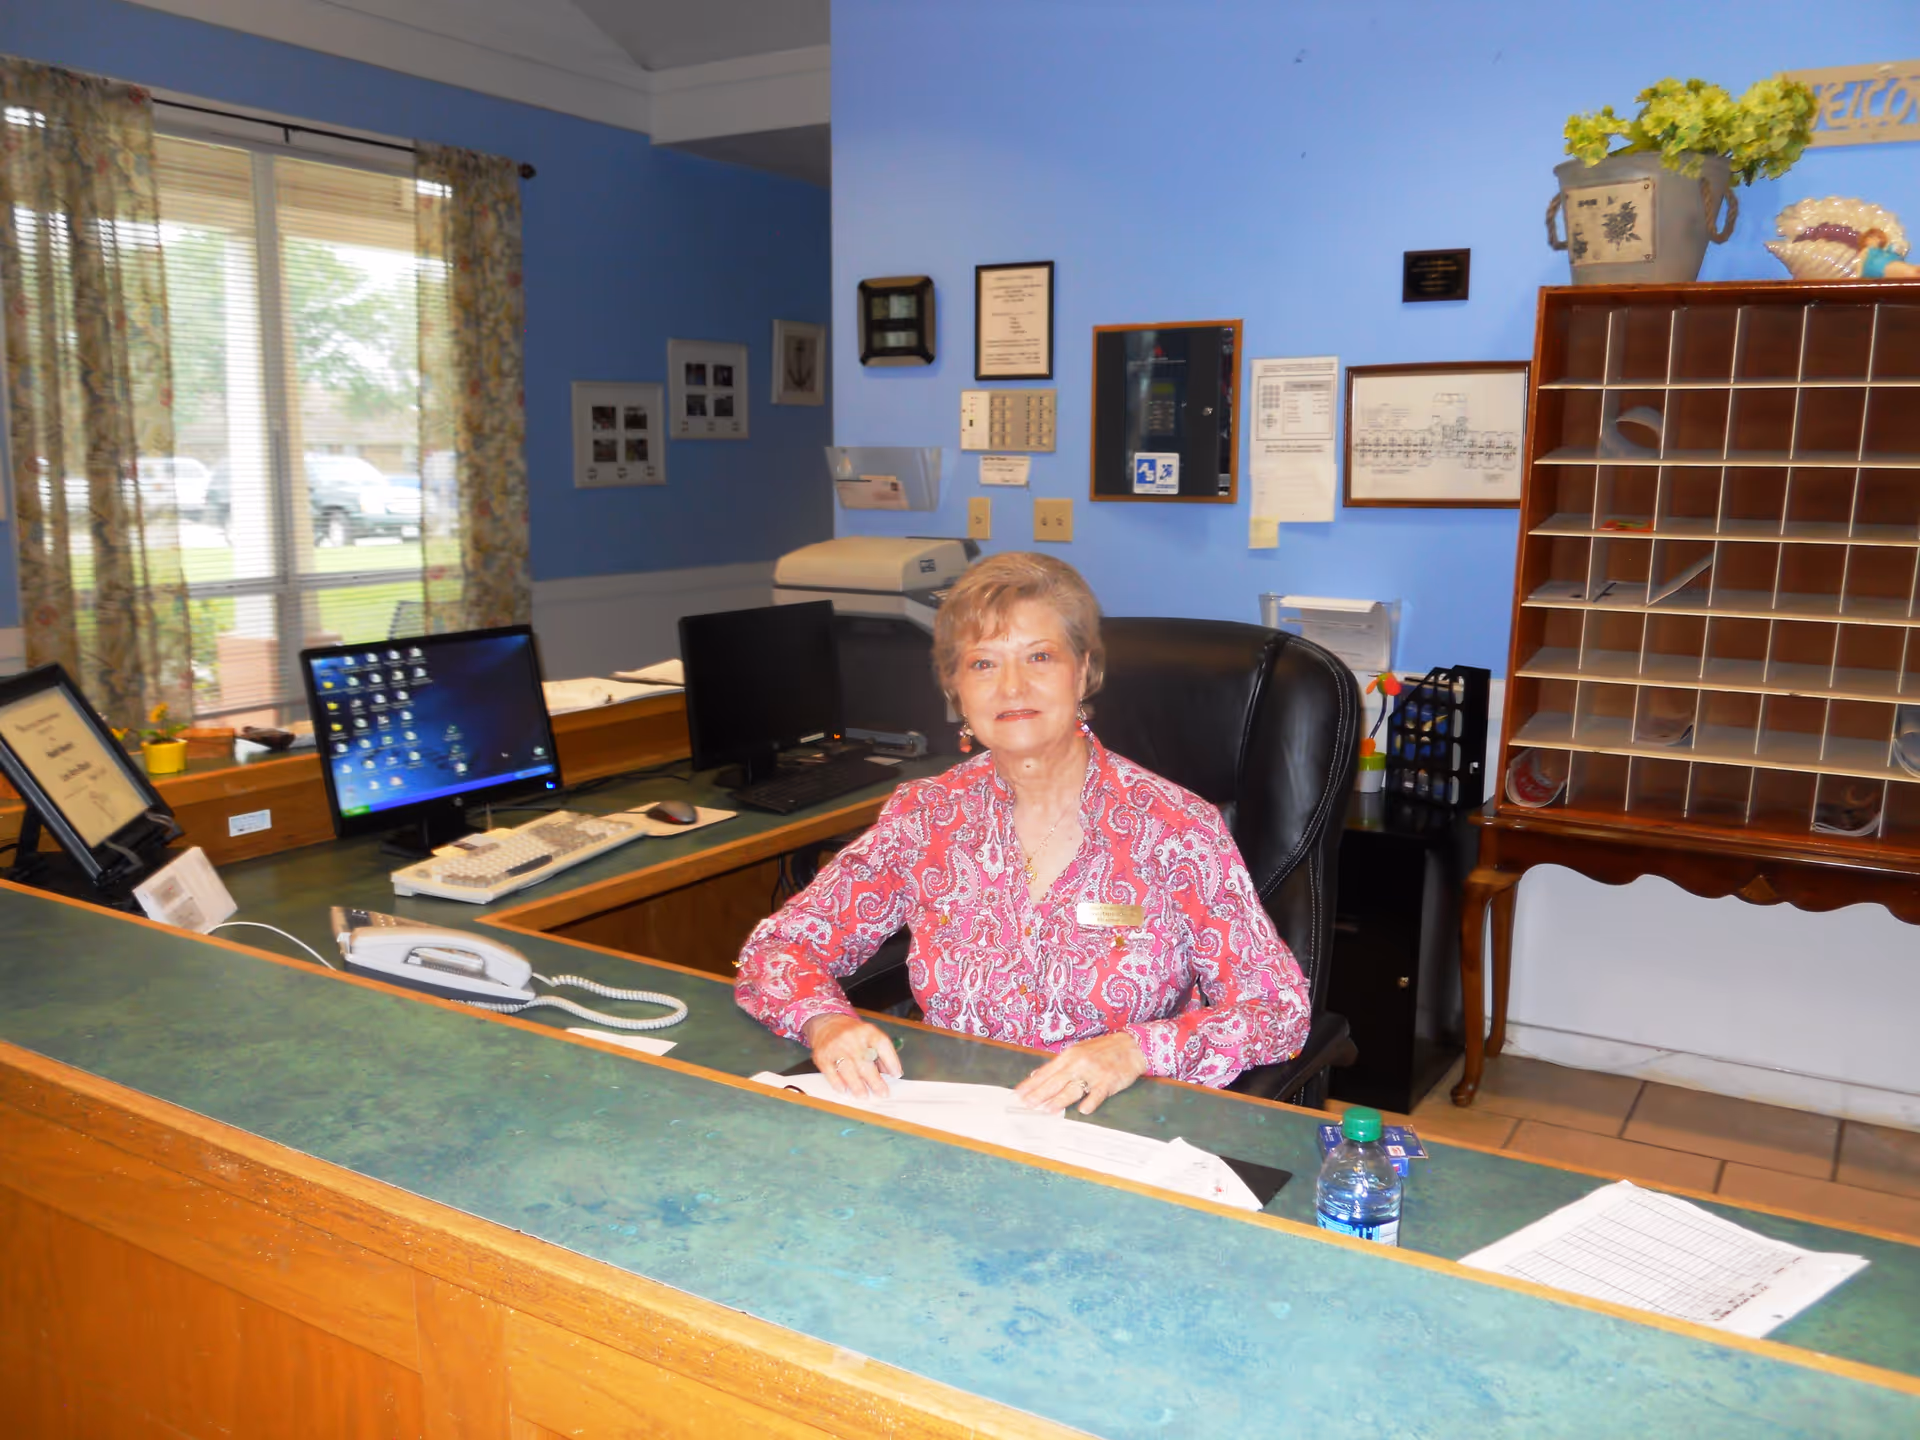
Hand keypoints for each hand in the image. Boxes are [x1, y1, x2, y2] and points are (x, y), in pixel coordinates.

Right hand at [802, 1014, 902, 1098]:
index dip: (891, 1060)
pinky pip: (830, 1071)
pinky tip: (844, 1090)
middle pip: (864, 1060)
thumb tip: (892, 1074)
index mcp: (867, 1031)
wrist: (827, 1023)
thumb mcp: (870, 1036)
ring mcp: (835, 1046)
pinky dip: (837, 1082)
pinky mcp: (822, 1055)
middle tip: (882, 1093)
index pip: (882, 1044)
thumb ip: (881, 1054)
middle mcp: (852, 1037)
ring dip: (857, 1084)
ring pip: (847, 1068)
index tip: (896, 1075)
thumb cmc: (853, 1035)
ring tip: (864, 1095)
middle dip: (874, 1079)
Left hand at [1016, 1031, 1146, 1114]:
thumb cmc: (1102, 1050)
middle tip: (1027, 1104)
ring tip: (1047, 1109)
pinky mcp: (1108, 1081)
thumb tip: (1036, 1075)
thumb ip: (1058, 1065)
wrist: (1130, 1046)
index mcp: (1069, 1055)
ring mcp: (1094, 1072)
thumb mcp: (1077, 1051)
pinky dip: (1090, 1101)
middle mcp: (1079, 1063)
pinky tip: (1083, 1110)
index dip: (1032, 1083)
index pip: (1046, 1072)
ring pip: (1074, 1088)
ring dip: (1060, 1100)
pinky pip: (1098, 1094)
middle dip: (1040, 1094)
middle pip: (1056, 1081)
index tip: (1019, 1093)